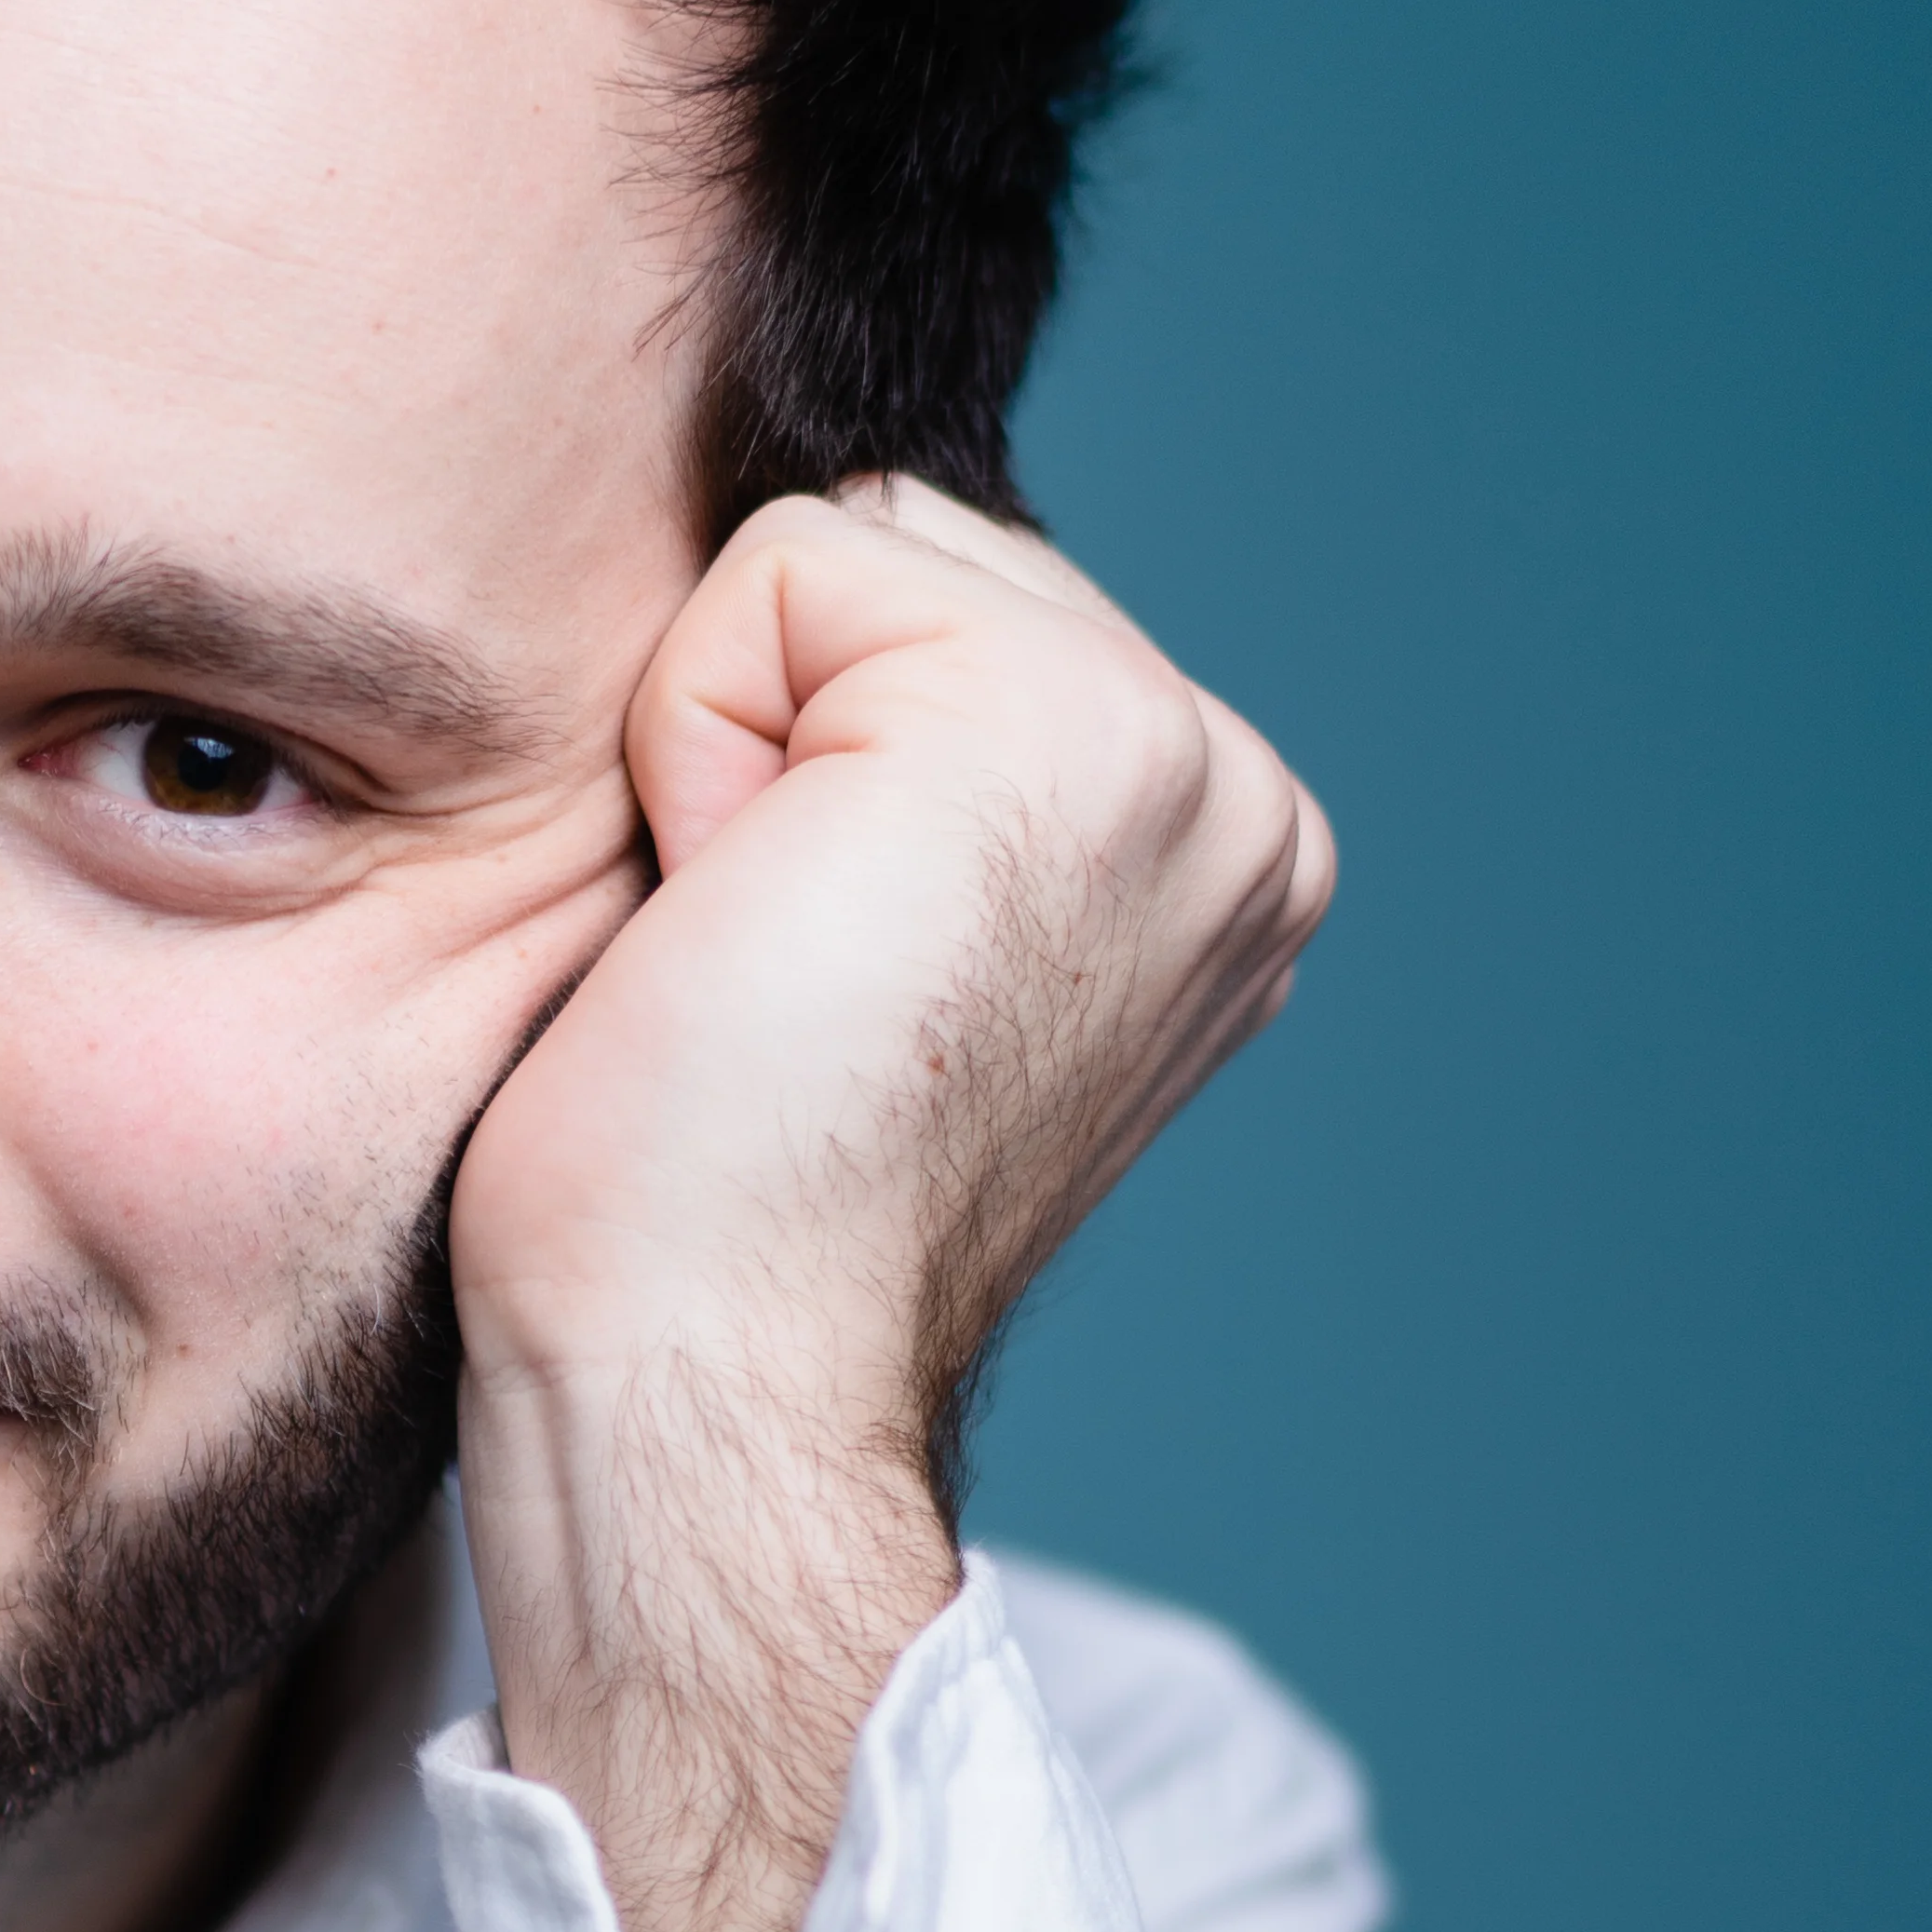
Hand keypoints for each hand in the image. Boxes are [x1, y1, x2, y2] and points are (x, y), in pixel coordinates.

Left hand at [452, 476, 1334, 1484]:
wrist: (706, 1377)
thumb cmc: (707, 1223)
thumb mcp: (875, 956)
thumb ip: (925, 796)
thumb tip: (830, 688)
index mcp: (1217, 863)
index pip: (947, 618)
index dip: (798, 772)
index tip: (807, 991)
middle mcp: (1237, 803)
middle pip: (904, 556)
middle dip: (777, 737)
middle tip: (773, 980)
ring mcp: (1175, 756)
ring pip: (845, 554)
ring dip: (732, 744)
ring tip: (764, 957)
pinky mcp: (1051, 719)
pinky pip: (776, 569)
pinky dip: (694, 742)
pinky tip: (743, 926)